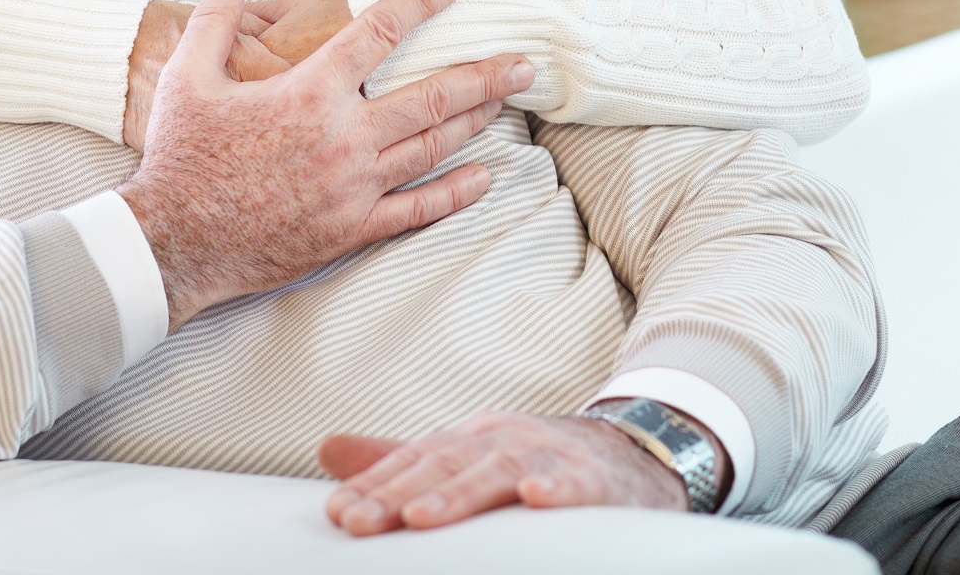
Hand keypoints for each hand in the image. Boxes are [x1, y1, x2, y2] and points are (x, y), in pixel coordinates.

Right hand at [118, 0, 534, 329]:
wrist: (174, 242)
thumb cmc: (180, 158)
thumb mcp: (186, 80)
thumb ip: (214, 23)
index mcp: (310, 93)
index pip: (379, 32)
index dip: (422, 0)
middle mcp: (344, 137)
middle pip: (432, 96)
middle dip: (484, 74)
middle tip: (523, 60)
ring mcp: (354, 187)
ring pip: (432, 147)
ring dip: (475, 121)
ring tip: (506, 102)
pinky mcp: (351, 229)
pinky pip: (416, 210)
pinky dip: (454, 192)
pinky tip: (483, 177)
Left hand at [320, 409, 713, 535]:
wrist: (633, 455)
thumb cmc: (536, 462)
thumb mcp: (466, 458)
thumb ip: (400, 461)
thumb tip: (326, 450)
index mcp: (469, 438)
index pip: (413, 460)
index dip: (374, 485)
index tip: (337, 513)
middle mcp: (503, 440)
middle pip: (444, 464)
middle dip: (398, 494)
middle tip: (358, 522)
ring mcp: (550, 456)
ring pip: (500, 472)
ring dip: (459, 495)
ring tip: (421, 519)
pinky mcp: (596, 482)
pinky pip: (576, 483)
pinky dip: (557, 489)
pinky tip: (536, 500)